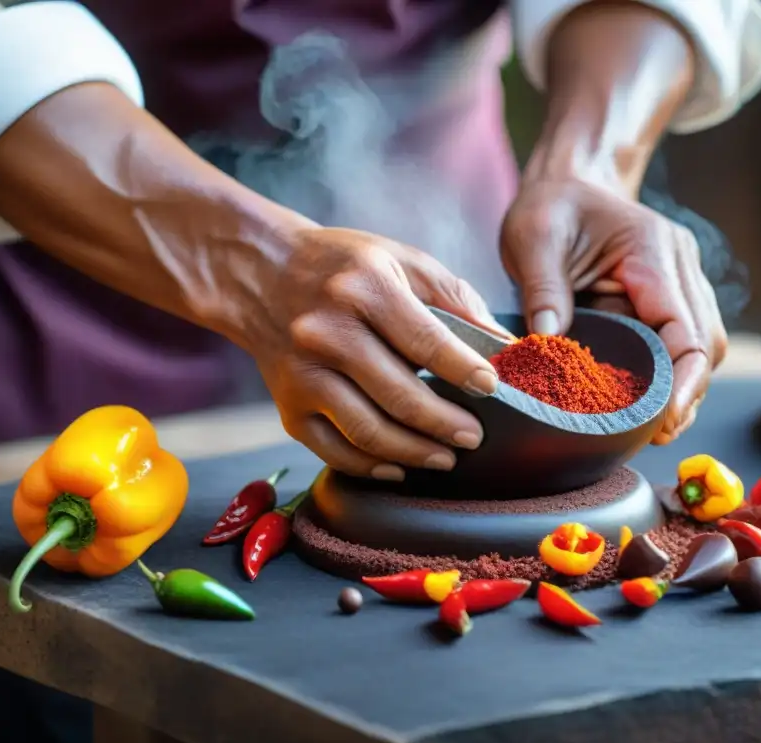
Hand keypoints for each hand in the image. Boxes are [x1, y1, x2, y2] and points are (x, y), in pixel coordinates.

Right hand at [237, 227, 506, 480]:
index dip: (463, 370)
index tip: (492, 388)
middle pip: (398, 395)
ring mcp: (303, 373)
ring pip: (368, 431)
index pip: (424, 340)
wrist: (259, 274)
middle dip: (445, 423)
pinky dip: (372, 466)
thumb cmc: (341, 267)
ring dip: (415, 452)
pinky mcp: (288, 406)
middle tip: (474, 436)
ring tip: (446, 456)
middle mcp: (327, 332)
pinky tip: (401, 465)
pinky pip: (333, 451)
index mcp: (363, 288)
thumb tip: (501, 345)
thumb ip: (453, 297)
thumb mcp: (399, 259)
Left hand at [501, 178, 726, 443]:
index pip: (686, 326)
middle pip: (705, 345)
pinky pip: (678, 345)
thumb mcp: (534, 237)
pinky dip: (666, 377)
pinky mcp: (665, 300)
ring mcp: (678, 284)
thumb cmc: (551, 207)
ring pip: (700, 349)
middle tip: (655, 436)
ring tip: (650, 431)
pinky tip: (642, 406)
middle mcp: (678, 268)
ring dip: (680, 389)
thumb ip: (542, 289)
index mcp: (653, 250)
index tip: (665, 419)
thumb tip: (545, 345)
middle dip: (686, 394)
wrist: (567, 185)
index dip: (682, 379)